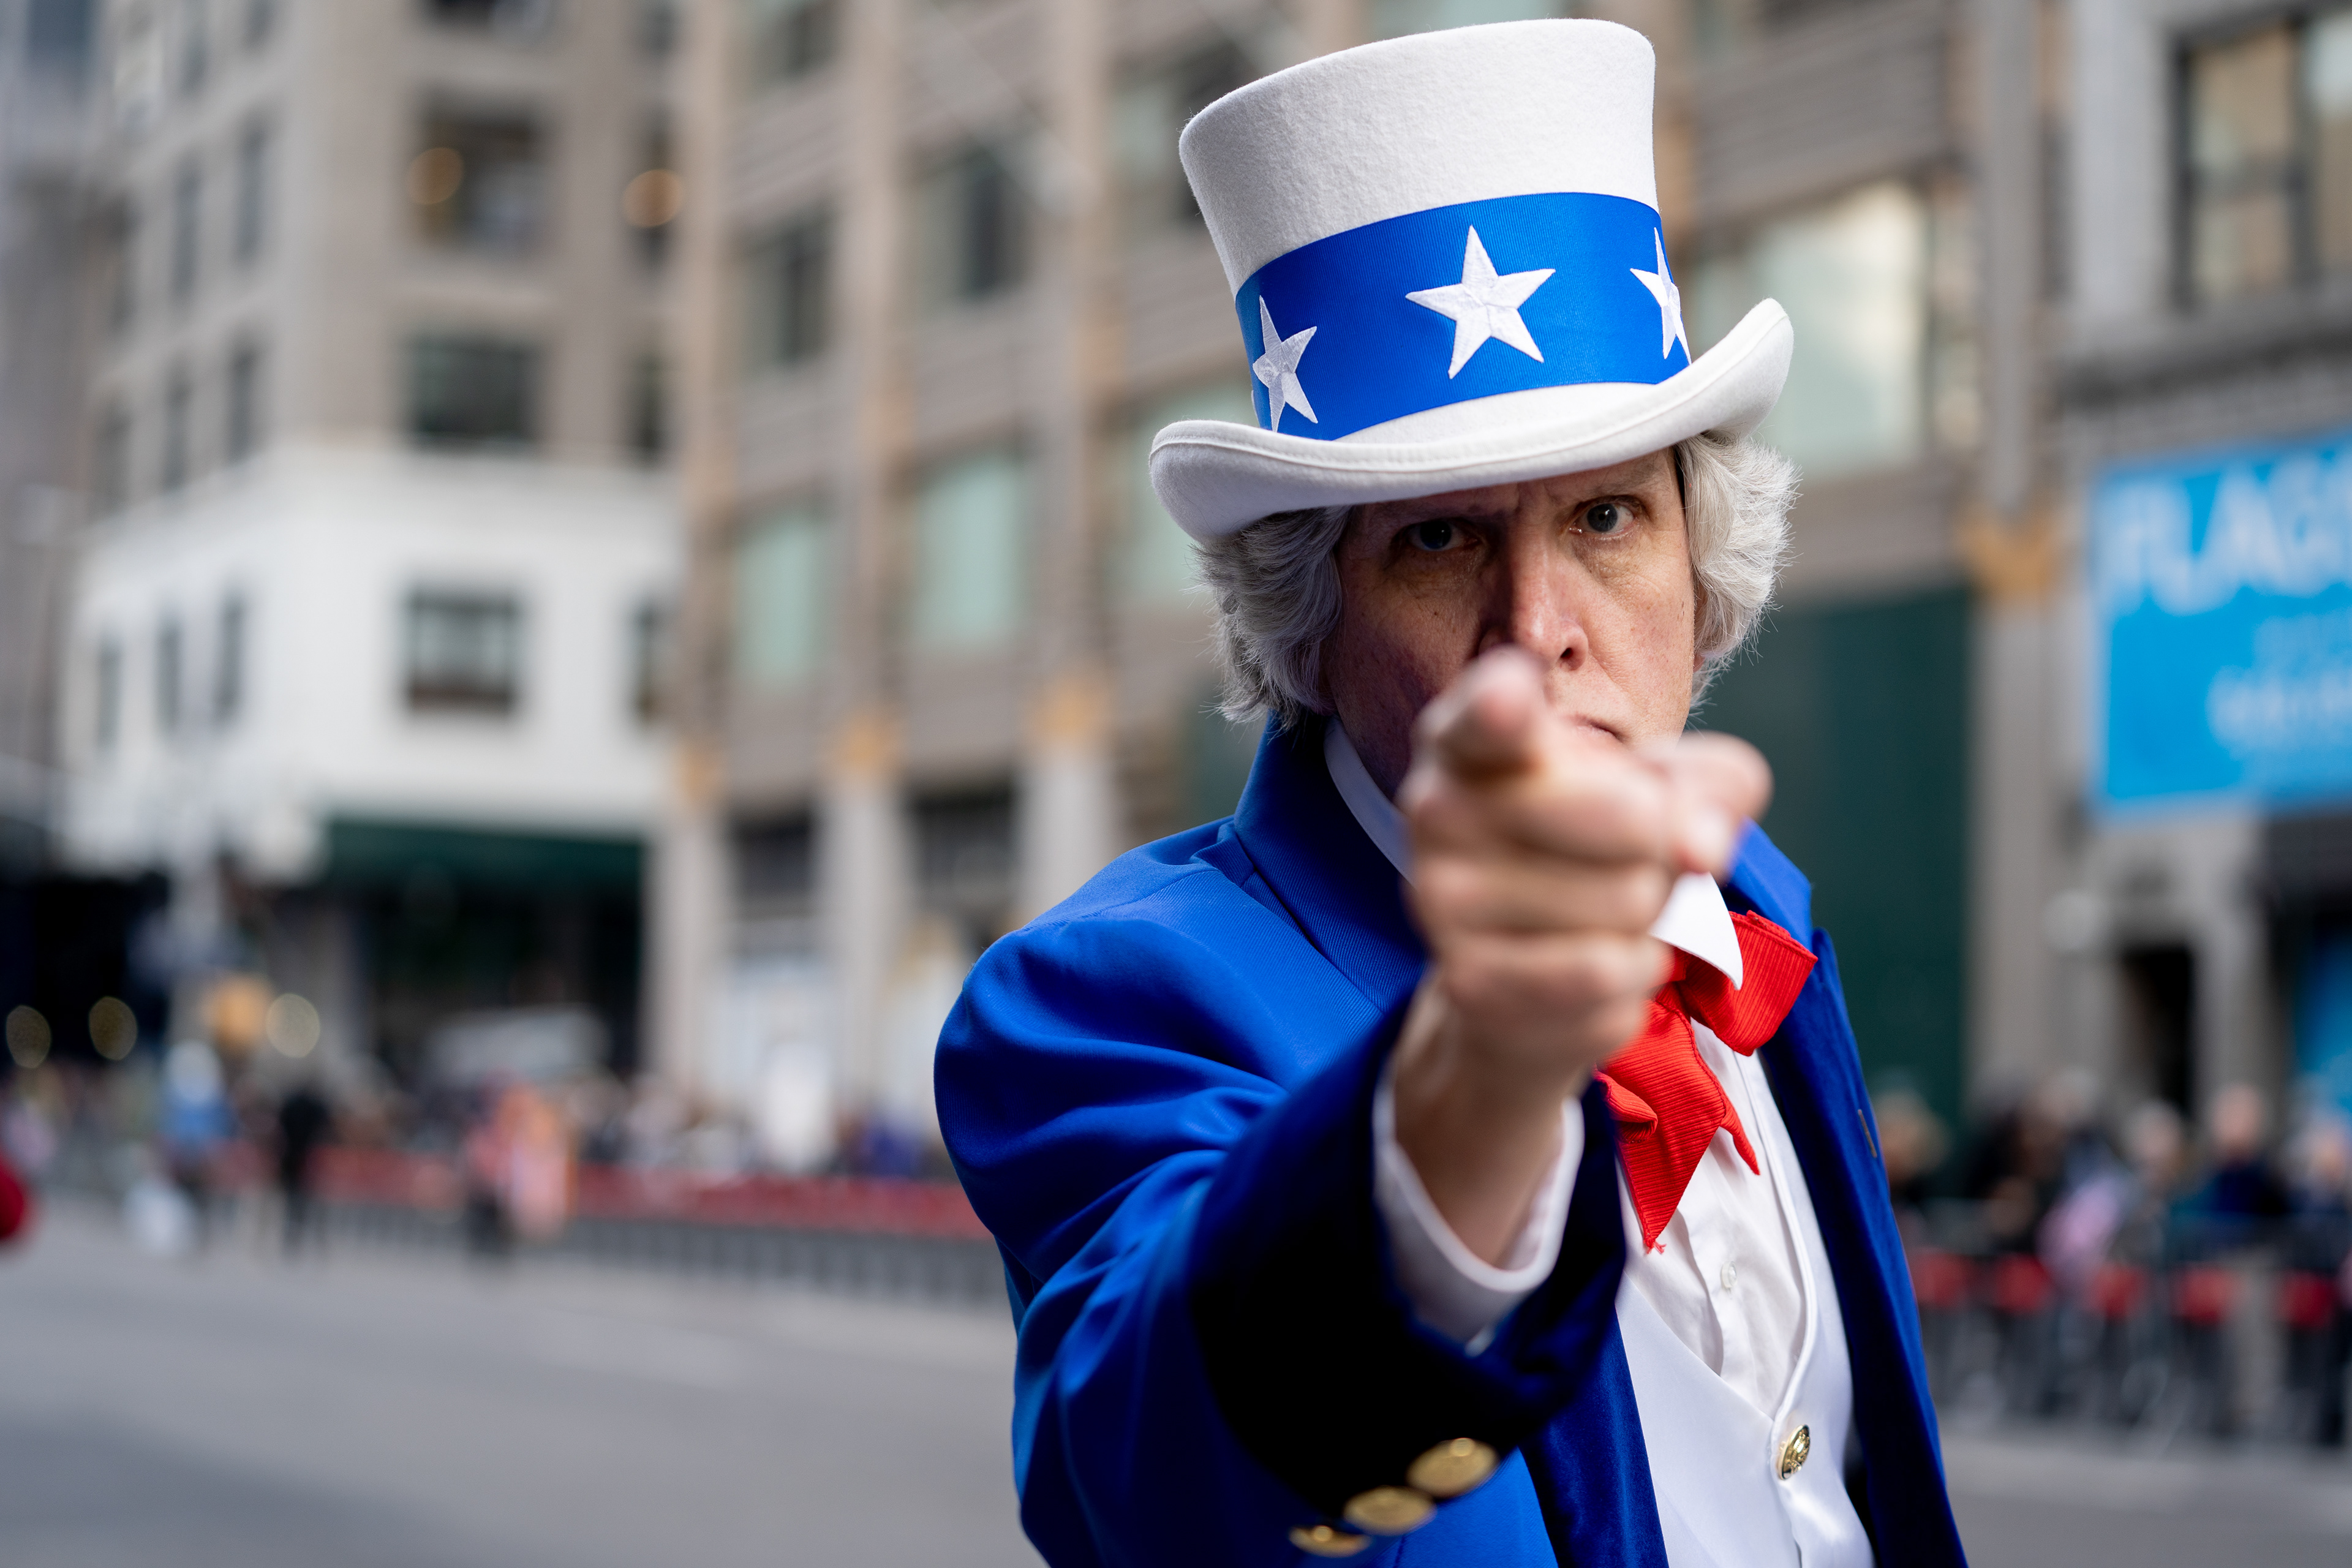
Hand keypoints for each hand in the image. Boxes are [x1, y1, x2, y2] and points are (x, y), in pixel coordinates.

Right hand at [1389, 648, 1770, 1263]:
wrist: (1516, 994)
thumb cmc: (1593, 864)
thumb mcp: (1660, 802)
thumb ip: (1708, 783)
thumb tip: (1715, 821)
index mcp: (1474, 744)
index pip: (1475, 713)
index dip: (1500, 705)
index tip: (1517, 697)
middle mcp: (1438, 816)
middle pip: (1603, 812)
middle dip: (1659, 840)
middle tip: (1661, 853)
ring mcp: (1442, 910)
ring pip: (1616, 904)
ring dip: (1648, 920)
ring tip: (1615, 921)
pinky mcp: (1468, 994)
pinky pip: (1602, 984)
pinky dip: (1630, 985)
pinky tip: (1600, 977)